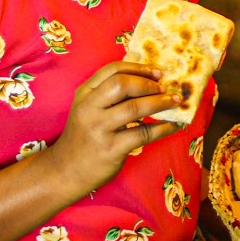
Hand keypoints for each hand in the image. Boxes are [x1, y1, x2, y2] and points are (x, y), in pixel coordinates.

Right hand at [48, 60, 182, 191]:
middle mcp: (89, 108)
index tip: (156, 72)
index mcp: (84, 94)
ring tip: (175, 102)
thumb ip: (107, 95)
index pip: (112, 70)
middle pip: (122, 84)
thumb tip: (147, 81)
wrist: (64, 172)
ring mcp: (99, 129)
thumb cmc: (82, 138)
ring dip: (160, 103)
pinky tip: (174, 125)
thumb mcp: (86, 110)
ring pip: (134, 108)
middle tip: (165, 89)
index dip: (138, 68)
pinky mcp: (111, 149)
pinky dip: (163, 128)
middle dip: (148, 84)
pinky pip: (143, 134)